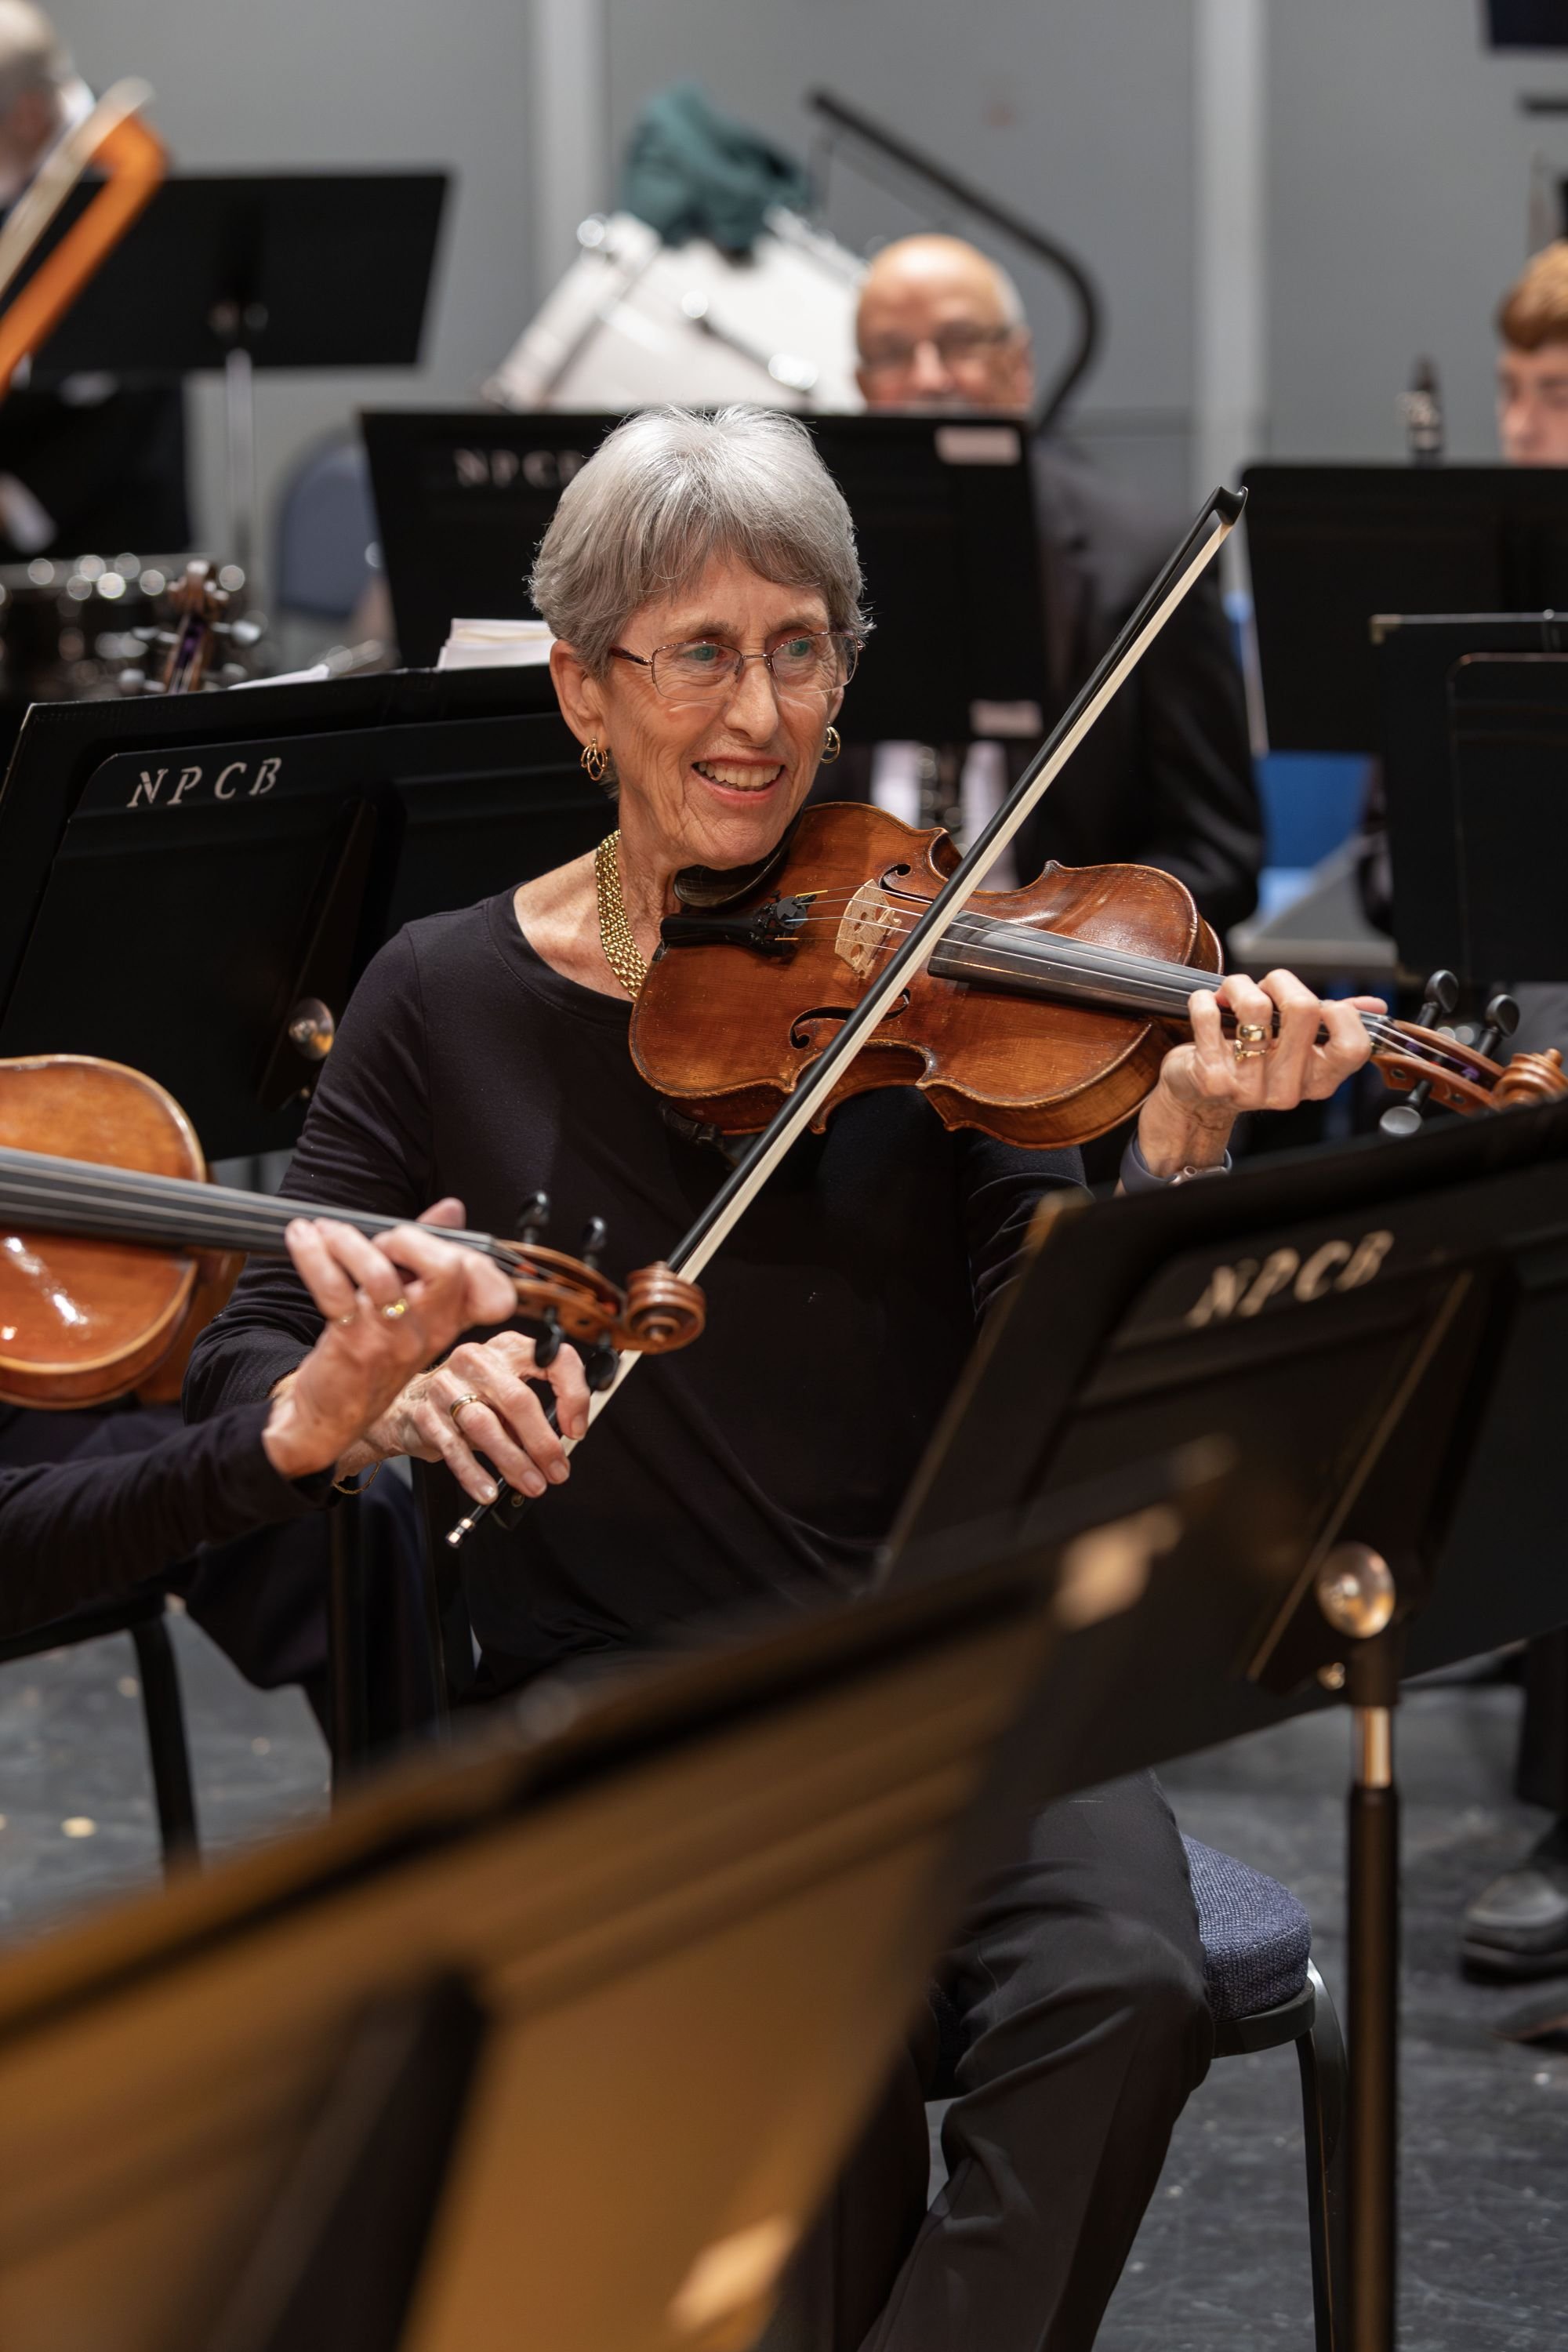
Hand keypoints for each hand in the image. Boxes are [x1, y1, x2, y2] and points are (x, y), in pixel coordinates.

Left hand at [262, 1211, 516, 1479]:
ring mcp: (392, 1340)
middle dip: (409, 1239)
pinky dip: (314, 1255)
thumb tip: (451, 1208)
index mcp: (448, 1322)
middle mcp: (428, 1332)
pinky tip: (302, 1238)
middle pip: (449, 1270)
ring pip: (382, 1274)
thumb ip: (429, 1255)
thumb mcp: (410, 1311)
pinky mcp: (353, 1344)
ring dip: (347, 1242)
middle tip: (379, 1243)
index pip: (492, 1291)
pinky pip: (334, 1289)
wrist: (329, 1416)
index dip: (473, 1259)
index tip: (431, 1242)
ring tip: (326, 1233)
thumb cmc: (369, 1356)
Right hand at [357, 1327, 592, 1507]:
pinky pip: (453, 1447)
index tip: (576, 1429)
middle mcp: (477, 1359)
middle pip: (518, 1399)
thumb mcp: (504, 1392)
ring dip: (513, 1461)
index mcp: (507, 1347)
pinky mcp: (425, 1413)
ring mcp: (447, 1385)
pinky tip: (489, 1491)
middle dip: (542, 1442)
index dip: (572, 1394)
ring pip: (486, 1425)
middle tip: (558, 1471)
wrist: (407, 1405)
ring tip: (533, 1484)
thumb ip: (532, 1410)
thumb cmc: (468, 1398)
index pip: (552, 1358)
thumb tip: (563, 1442)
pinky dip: (474, 1473)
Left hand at [1136, 970, 1381, 1177]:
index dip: (1339, 1012)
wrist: (1197, 1099)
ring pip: (1256, 1006)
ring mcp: (1250, 1089)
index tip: (1315, 1003)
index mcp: (1319, 1080)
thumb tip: (1374, 1006)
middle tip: (1263, 987)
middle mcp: (1289, 1090)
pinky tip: (1205, 1007)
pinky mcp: (1213, 1080)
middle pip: (1304, 1009)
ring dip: (1238, 985)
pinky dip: (1203, 1000)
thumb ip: (1332, 1024)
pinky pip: (1209, 1014)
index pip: (1353, 1046)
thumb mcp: (1295, 1047)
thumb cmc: (1250, 1063)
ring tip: (1230, 994)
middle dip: (1280, 981)